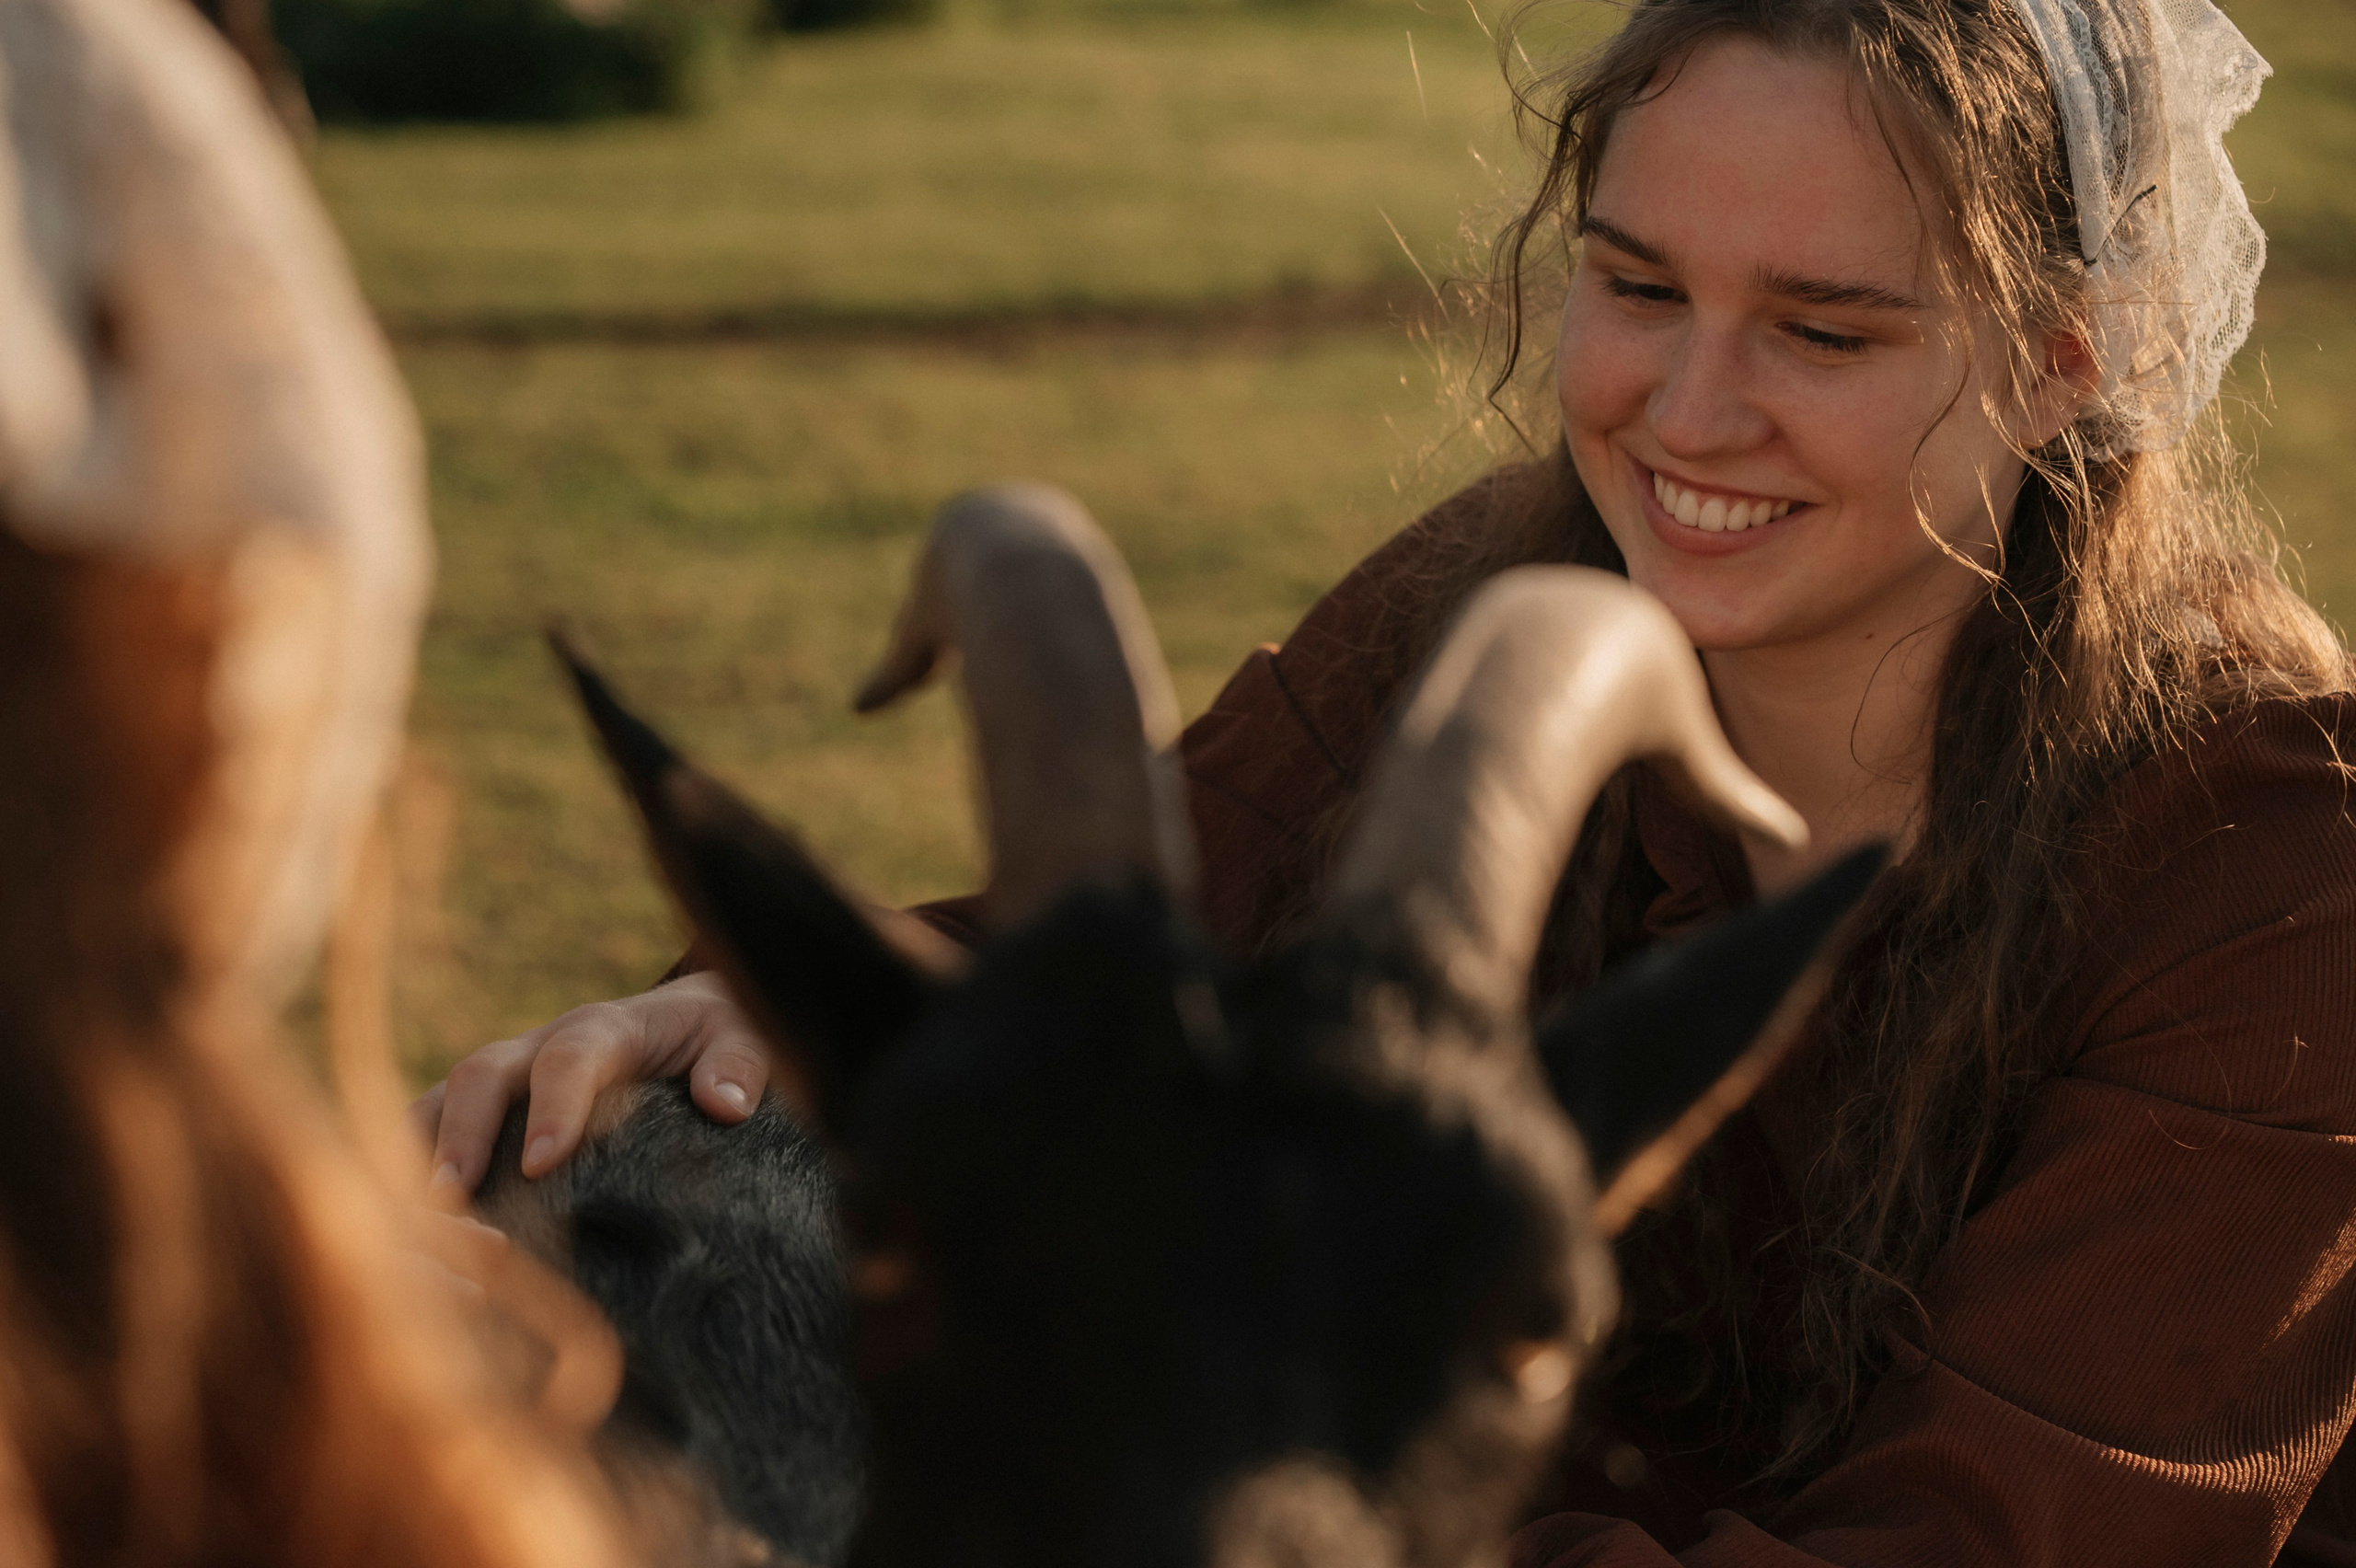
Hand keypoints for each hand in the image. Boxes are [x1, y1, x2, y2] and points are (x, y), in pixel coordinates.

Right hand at [409, 970, 769, 1193]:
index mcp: (606, 1029)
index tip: (543, 1163)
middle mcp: (540, 1049)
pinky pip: (430, 1138)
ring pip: (438, 1103)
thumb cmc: (717, 1038)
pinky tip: (415, 1234)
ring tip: (416, 1221)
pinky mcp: (488, 1118)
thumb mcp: (745, 1035)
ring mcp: (506, 1083)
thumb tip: (724, 1104)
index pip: (570, 1057)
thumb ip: (739, 1062)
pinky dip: (409, 1177)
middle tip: (450, 1195)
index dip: (553, 1106)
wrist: (690, 1023)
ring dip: (418, 1156)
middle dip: (463, 1132)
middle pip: (482, 1074)